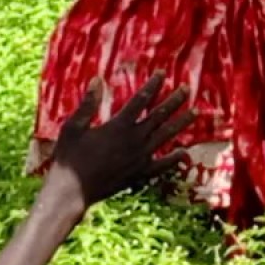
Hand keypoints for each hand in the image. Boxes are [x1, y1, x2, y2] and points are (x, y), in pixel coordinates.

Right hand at [45, 75, 194, 213]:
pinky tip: (184, 151)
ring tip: (195, 112)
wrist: (71, 191)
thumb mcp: (73, 127)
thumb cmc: (69, 157)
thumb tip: (97, 80)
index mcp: (118, 126)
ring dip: (181, 123)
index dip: (153, 85)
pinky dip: (174, 157)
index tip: (163, 73)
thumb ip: (88, 103)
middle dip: (174, 100)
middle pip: (159, 116)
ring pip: (166, 136)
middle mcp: (134, 140)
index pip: (141, 100)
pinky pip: (162, 165)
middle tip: (187, 89)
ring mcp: (140, 158)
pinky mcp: (140, 174)